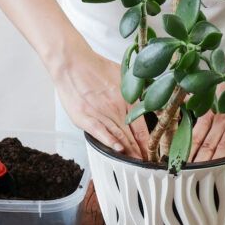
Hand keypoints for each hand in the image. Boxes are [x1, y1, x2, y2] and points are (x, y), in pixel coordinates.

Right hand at [49, 45, 148, 159]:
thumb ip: (136, 90)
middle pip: (131, 135)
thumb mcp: (124, 75)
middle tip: (146, 163)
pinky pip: (99, 132)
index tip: (152, 153)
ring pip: (118, 136)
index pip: (142, 127)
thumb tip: (150, 98)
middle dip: (140, 152)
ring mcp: (100, 112)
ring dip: (128, 151)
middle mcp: (116, 107)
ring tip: (135, 162)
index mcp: (128, 99)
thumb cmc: (96, 67)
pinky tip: (118, 150)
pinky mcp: (84, 116)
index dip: (148, 143)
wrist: (72, 62)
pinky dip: (109, 141)